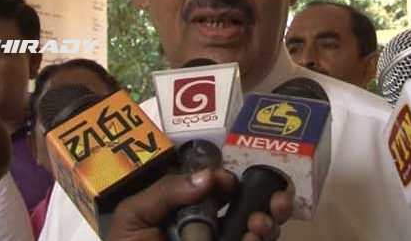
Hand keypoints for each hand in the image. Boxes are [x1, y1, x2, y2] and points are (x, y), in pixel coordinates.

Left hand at [108, 168, 292, 240]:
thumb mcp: (135, 216)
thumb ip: (167, 191)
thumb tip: (208, 175)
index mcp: (188, 211)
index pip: (218, 190)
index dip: (229, 182)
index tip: (229, 182)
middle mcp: (211, 230)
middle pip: (248, 207)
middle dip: (266, 199)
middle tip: (275, 199)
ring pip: (259, 231)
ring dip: (268, 223)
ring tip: (259, 225)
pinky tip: (252, 239)